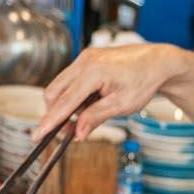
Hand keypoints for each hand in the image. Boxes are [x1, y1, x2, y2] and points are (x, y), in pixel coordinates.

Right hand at [36, 44, 185, 140]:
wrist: (156, 62)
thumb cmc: (143, 81)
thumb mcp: (121, 105)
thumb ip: (95, 118)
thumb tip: (76, 133)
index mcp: (93, 72)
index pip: (64, 102)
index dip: (49, 121)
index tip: (37, 135)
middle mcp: (85, 61)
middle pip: (54, 92)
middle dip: (57, 113)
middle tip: (69, 131)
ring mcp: (84, 58)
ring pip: (61, 86)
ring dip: (68, 105)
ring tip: (89, 114)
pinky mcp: (87, 59)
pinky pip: (71, 80)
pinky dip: (75, 95)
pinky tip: (91, 103)